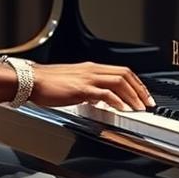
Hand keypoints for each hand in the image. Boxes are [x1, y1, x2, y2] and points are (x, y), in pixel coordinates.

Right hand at [31, 61, 153, 111]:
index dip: (136, 83)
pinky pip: (105, 94)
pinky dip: (117, 101)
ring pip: (119, 82)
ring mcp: (87, 78)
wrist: (30, 80)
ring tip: (139, 108)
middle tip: (148, 103)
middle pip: (125, 74)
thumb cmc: (46, 84)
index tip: (143, 94)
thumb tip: (98, 99)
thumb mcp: (72, 84)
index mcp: (90, 68)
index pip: (121, 71)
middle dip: (140, 89)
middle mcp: (92, 70)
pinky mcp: (81, 89)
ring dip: (133, 96)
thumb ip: (87, 90)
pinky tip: (122, 110)